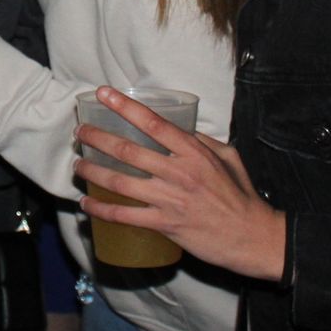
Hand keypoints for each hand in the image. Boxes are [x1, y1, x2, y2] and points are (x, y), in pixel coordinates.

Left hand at [75, 86, 286, 281]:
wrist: (252, 236)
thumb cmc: (241, 195)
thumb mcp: (228, 157)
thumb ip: (202, 141)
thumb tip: (180, 128)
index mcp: (194, 152)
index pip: (153, 122)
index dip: (125, 106)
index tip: (103, 93)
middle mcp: (179, 172)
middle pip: (128, 150)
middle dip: (98, 138)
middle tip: (80, 132)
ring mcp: (170, 199)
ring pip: (120, 182)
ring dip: (93, 171)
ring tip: (78, 165)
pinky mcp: (165, 224)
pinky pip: (125, 216)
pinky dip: (102, 209)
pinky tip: (87, 203)